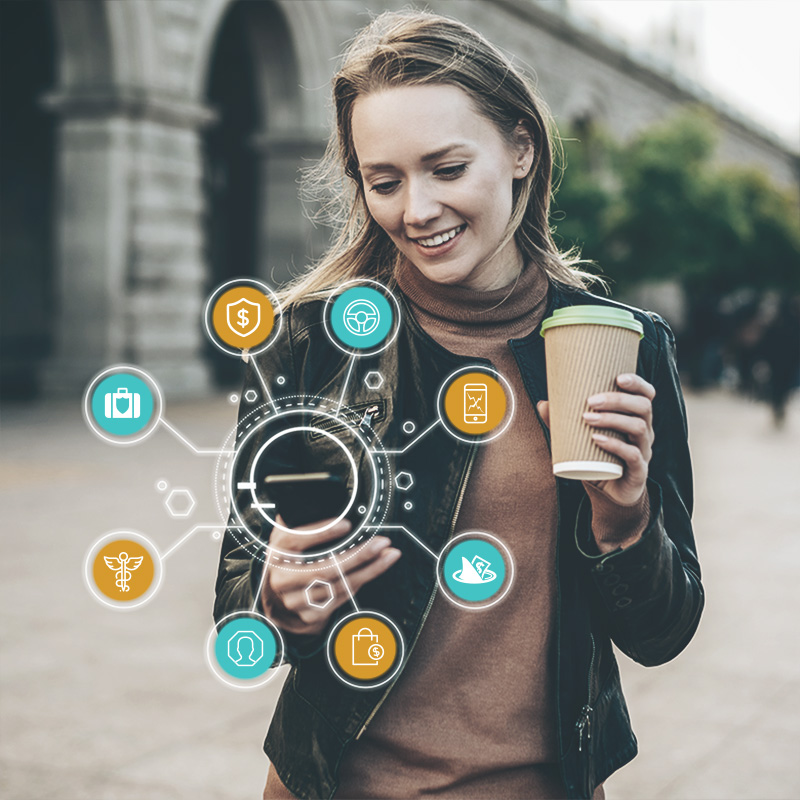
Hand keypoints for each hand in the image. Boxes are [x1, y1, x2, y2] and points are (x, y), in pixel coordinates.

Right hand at [260, 515, 401, 635]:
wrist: (278, 596)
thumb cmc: (291, 557)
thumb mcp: (288, 535)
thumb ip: (300, 518)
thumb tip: (319, 494)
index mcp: (277, 552)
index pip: (296, 540)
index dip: (322, 532)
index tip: (347, 525)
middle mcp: (282, 578)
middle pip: (324, 568)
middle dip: (358, 555)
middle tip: (381, 542)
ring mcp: (296, 600)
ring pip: (339, 585)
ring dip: (369, 569)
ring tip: (388, 554)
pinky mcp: (311, 614)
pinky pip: (343, 597)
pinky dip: (363, 581)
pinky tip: (376, 568)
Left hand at [537, 373, 654, 505]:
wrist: (608, 493)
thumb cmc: (597, 458)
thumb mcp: (581, 438)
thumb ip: (563, 422)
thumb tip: (543, 404)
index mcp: (635, 418)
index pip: (646, 395)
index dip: (637, 383)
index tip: (618, 377)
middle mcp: (644, 432)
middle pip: (643, 407)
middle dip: (617, 400)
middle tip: (590, 401)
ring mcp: (644, 451)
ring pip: (639, 428)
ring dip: (612, 419)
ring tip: (587, 418)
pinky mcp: (639, 471)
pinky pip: (633, 455)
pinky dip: (615, 445)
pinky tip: (597, 439)